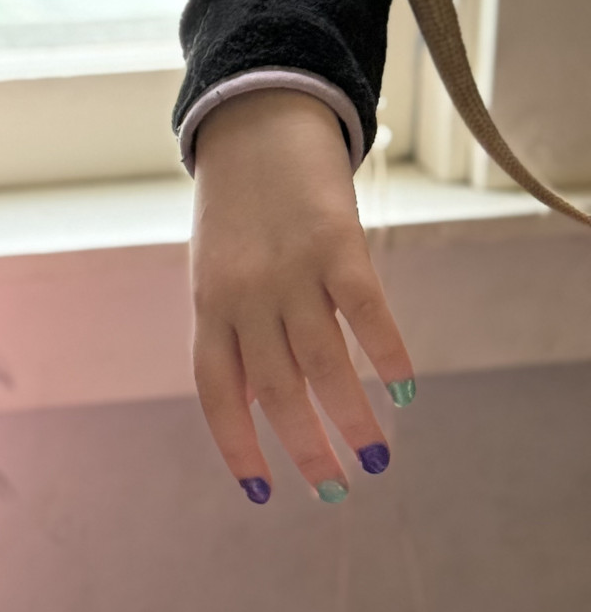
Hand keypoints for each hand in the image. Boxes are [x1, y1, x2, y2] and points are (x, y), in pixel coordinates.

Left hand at [191, 88, 414, 503]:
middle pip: (276, 390)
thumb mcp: (215, 269)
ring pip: (324, 364)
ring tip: (375, 458)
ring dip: (353, 418)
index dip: (239, 446)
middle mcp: (244, 293)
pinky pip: (367, 311)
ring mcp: (291, 268)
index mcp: (207, 303)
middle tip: (336, 489)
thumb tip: (259, 407)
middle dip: (307, 449)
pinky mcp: (337, 242)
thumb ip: (234, 332)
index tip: (263, 493)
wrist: (253, 119)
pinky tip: (404, 388)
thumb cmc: (236, 206)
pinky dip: (387, 354)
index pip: (217, 392)